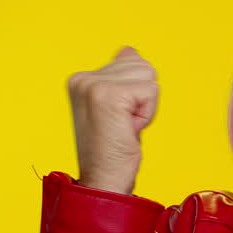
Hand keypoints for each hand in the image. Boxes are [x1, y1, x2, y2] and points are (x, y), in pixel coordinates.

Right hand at [67, 46, 159, 193]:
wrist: (102, 181)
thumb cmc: (111, 149)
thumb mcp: (115, 106)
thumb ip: (121, 77)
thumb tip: (130, 51)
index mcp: (81, 78)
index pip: (131, 60)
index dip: (136, 94)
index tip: (118, 117)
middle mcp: (83, 78)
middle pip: (142, 65)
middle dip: (142, 98)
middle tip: (123, 123)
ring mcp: (94, 85)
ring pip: (149, 77)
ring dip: (145, 106)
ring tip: (125, 126)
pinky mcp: (109, 95)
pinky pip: (151, 91)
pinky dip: (147, 114)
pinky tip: (129, 129)